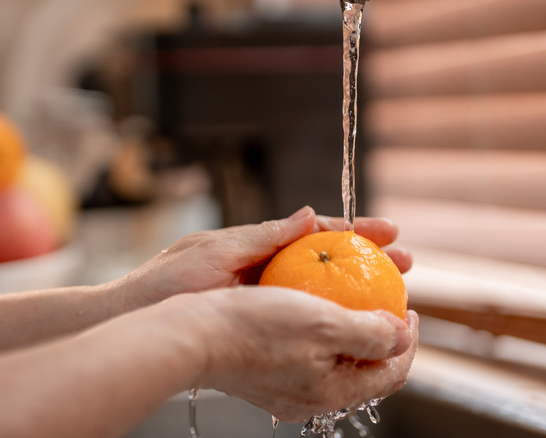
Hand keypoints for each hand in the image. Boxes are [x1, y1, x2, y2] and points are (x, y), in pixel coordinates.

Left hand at [113, 206, 412, 312]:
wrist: (138, 320)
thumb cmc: (167, 282)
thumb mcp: (217, 250)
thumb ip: (264, 235)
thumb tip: (309, 215)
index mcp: (258, 245)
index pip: (316, 232)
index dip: (355, 230)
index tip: (391, 231)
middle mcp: (266, 269)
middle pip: (327, 261)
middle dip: (368, 259)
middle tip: (406, 263)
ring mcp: (263, 297)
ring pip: (319, 291)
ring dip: (356, 291)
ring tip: (392, 297)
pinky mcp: (256, 323)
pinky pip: (300, 319)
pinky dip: (328, 319)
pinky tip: (350, 329)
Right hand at [193, 287, 418, 421]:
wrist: (193, 335)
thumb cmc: (255, 327)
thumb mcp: (324, 323)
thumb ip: (370, 333)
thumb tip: (400, 337)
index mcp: (333, 391)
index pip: (391, 373)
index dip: (408, 340)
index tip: (409, 307)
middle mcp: (313, 397)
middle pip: (365, 369)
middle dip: (382, 334)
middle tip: (386, 301)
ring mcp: (288, 388)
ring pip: (336, 360)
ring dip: (351, 328)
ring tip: (353, 298)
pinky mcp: (268, 374)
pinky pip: (308, 354)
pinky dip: (321, 331)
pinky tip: (314, 305)